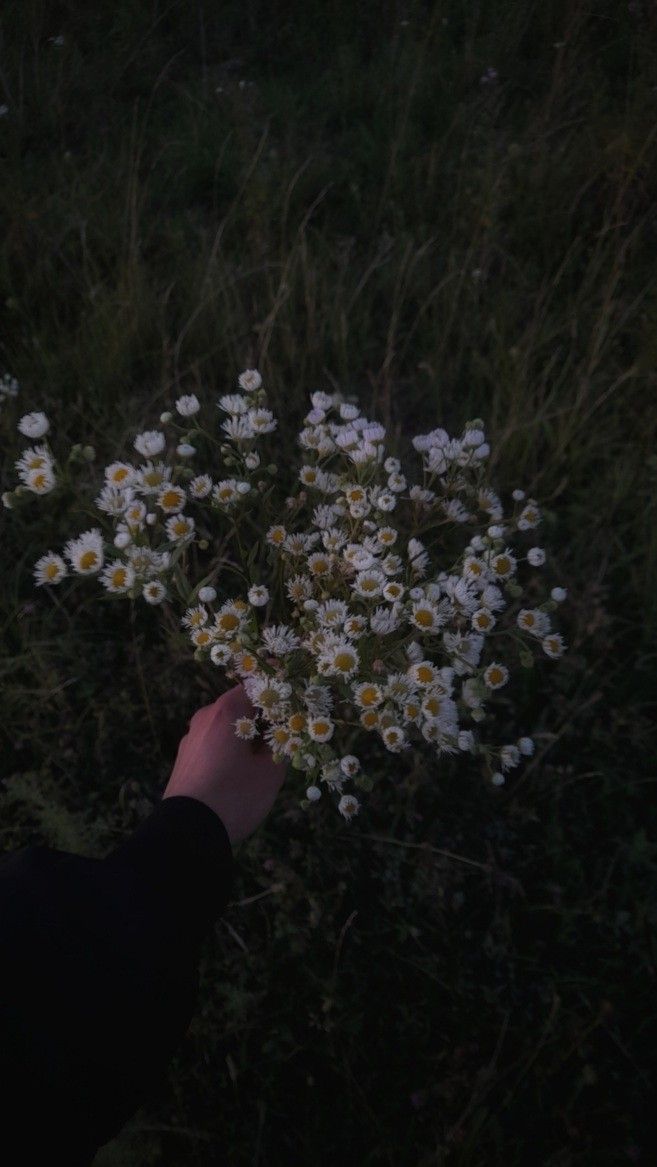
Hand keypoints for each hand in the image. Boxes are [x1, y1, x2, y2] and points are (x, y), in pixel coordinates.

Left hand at [163, 685, 286, 845]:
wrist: (188, 832)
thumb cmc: (234, 794)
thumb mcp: (269, 772)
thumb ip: (281, 745)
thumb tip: (282, 735)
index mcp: (226, 712)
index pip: (255, 686)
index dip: (277, 690)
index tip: (296, 700)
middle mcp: (205, 718)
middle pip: (240, 706)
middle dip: (264, 717)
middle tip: (286, 733)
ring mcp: (191, 739)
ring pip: (226, 727)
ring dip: (247, 735)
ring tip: (266, 757)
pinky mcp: (185, 759)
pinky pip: (213, 744)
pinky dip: (230, 749)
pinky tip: (242, 771)